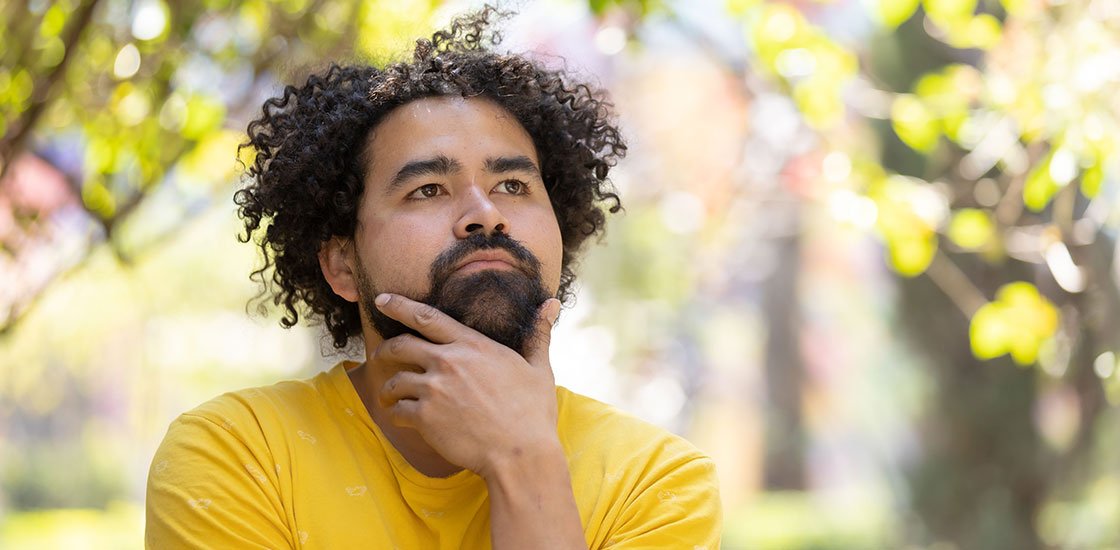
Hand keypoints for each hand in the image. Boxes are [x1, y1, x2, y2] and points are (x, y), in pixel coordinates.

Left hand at [371, 293, 562, 478]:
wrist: (520, 453)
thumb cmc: (532, 412)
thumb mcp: (539, 368)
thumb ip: (538, 334)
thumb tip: (551, 303)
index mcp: (473, 345)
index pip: (428, 317)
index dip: (400, 306)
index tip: (383, 300)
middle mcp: (448, 362)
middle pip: (401, 345)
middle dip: (385, 349)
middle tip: (379, 354)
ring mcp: (434, 389)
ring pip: (395, 381)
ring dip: (389, 388)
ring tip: (389, 395)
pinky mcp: (425, 417)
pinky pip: (398, 410)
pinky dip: (396, 413)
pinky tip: (401, 417)